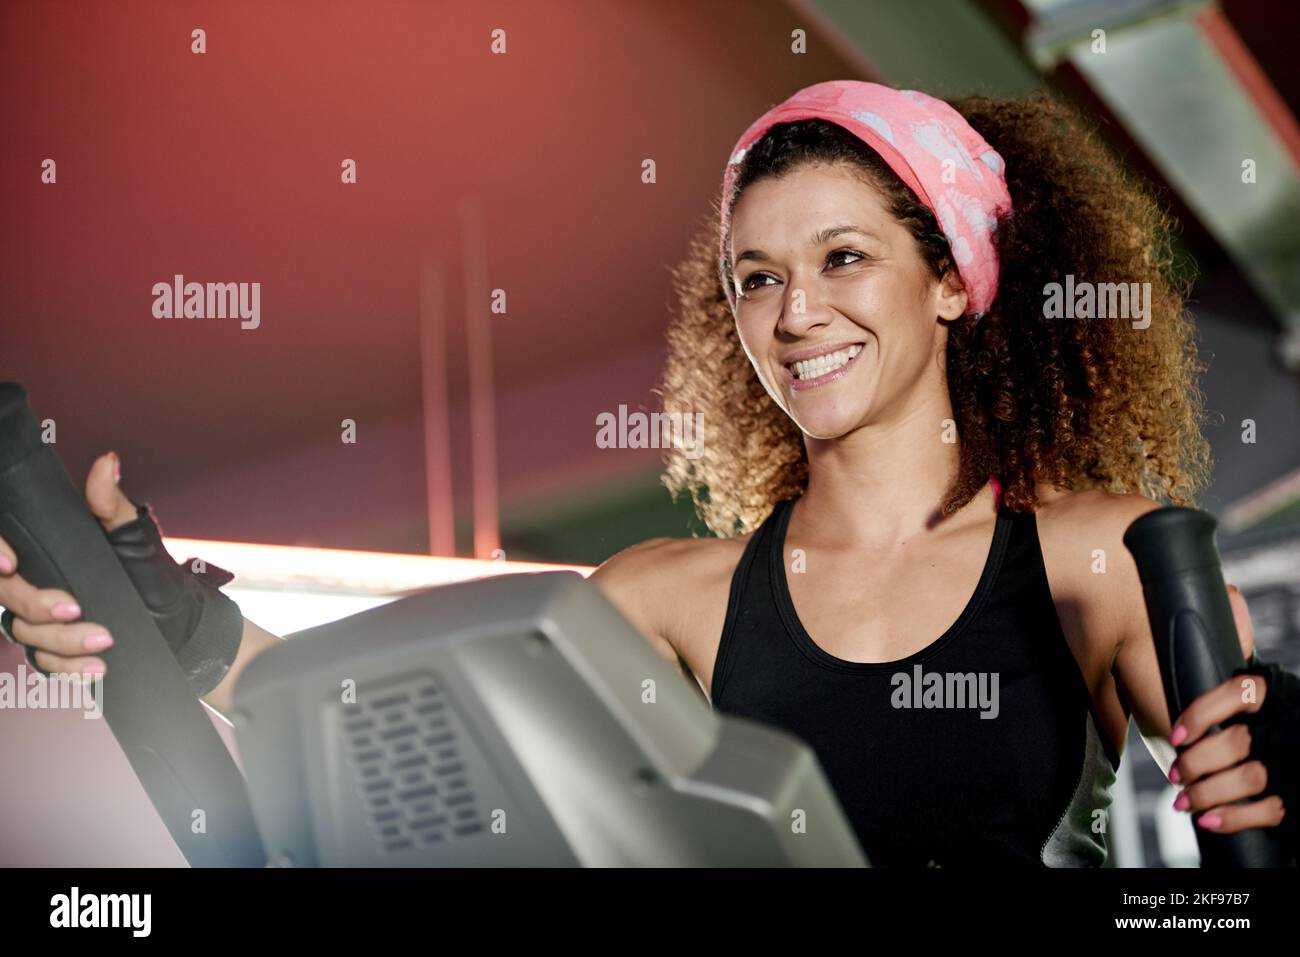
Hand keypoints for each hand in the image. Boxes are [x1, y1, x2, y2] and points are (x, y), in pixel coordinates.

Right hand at [0, 451, 136, 677]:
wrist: (178, 621)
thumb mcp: (134, 536)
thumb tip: (107, 463)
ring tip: (104, 639)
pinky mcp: (55, 648)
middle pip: (6, 595)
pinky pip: (43, 661)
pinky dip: (68, 666)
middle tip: (75, 608)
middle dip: (36, 604)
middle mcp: (34, 581)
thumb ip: (112, 505)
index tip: (13, 565)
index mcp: (44, 550)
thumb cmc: (151, 573)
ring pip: (24, 631)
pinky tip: (96, 667)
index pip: (0, 552)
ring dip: (63, 640)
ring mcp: (40, 617)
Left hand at [1166, 585, 1286, 834]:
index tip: (1175, 733)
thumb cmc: (1271, 712)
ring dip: (1207, 792)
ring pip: (1250, 779)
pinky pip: (1269, 813)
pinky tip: (1207, 819)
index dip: (1204, 714)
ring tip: (1182, 798)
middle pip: (1239, 744)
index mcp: (1277, 691)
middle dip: (1197, 762)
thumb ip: (1239, 648)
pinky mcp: (1299, 798)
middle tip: (1175, 771)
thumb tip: (1231, 596)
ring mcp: (1296, 762)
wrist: (1296, 747)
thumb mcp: (1259, 680)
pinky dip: (1233, 818)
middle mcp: (1290, 725)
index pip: (1241, 693)